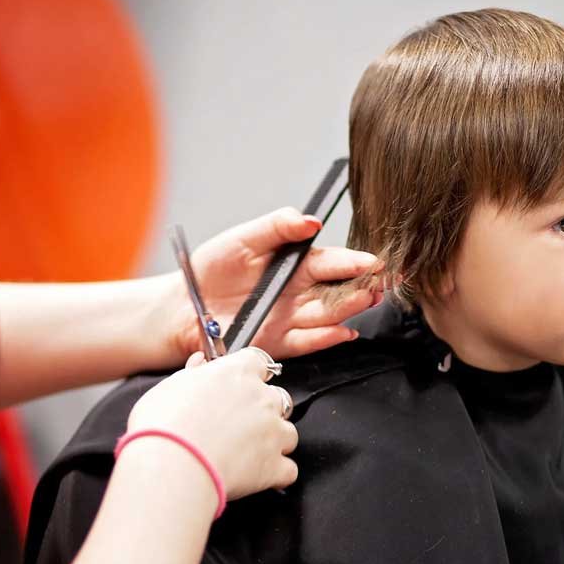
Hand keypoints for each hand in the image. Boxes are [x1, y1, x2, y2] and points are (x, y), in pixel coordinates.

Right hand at [127, 349, 297, 498]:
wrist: (170, 466)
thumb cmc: (164, 426)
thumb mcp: (170, 387)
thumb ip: (192, 373)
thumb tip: (200, 363)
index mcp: (238, 373)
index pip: (258, 361)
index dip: (251, 374)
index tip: (241, 385)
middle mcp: (263, 398)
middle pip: (278, 398)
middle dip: (264, 411)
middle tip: (238, 425)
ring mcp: (273, 432)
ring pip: (288, 433)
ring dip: (274, 442)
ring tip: (246, 454)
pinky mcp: (275, 466)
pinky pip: (288, 470)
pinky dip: (276, 475)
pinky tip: (258, 477)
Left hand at [171, 207, 381, 360]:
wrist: (183, 305)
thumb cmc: (212, 268)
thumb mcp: (243, 238)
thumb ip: (277, 226)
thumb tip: (310, 220)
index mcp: (296, 265)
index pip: (332, 262)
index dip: (354, 262)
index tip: (374, 261)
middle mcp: (300, 293)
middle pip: (338, 291)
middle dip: (361, 286)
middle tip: (379, 283)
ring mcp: (291, 319)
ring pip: (328, 315)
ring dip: (349, 309)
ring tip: (366, 300)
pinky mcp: (278, 343)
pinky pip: (307, 341)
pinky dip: (327, 338)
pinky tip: (344, 331)